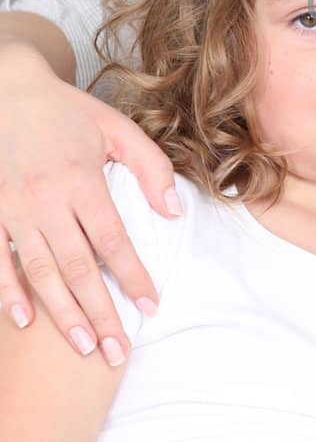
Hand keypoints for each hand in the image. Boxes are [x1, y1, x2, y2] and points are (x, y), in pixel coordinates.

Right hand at [0, 43, 178, 358]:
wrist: (8, 90)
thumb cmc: (68, 113)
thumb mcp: (118, 129)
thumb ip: (152, 169)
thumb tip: (173, 214)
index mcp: (81, 179)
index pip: (113, 240)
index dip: (133, 277)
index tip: (151, 307)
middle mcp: (45, 198)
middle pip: (78, 267)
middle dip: (100, 312)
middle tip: (118, 350)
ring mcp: (11, 207)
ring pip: (40, 271)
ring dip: (61, 313)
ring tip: (84, 347)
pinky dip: (7, 291)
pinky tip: (23, 321)